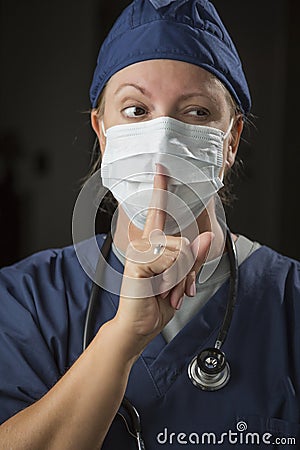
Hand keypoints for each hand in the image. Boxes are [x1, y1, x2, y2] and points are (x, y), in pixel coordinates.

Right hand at [113, 164, 212, 353]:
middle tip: (173, 288)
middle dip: (188, 271)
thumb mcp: (182, 280)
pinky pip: (171, 263)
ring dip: (180, 278)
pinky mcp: (138, 261)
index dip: (162, 187)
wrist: (138, 327)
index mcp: (154, 244)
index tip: (162, 167)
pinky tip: (157, 289)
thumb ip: (194, 259)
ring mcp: (141, 251)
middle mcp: (145, 243)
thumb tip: (207, 238)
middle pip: (186, 243)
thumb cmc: (157, 303)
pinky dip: (172, 280)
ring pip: (182, 253)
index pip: (159, 211)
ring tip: (165, 290)